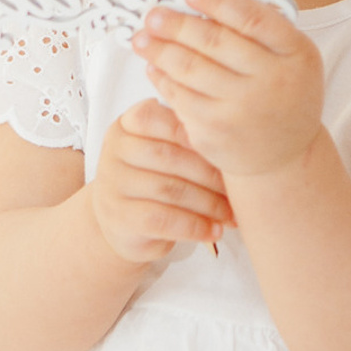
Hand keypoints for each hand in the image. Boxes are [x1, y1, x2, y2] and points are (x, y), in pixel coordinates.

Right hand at [88, 97, 234, 263]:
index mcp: (127, 125)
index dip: (194, 132)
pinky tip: (216, 231)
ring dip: (209, 204)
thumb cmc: (154, 177)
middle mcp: (115, 151)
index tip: (225, 148)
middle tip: (236, 188)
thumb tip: (234, 142)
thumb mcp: (164, 151)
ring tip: (231, 214)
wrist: (123, 222)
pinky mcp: (120, 218)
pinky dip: (196, 227)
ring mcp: (113, 186)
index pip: (159, 119)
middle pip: (169, 157)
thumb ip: (186, 137)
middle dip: (210, 174)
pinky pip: (164, 220)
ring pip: (170, 190)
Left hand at [131, 0, 323, 178]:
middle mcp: (272, 82)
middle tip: (154, 14)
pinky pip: (179, 97)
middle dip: (176, 24)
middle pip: (214, 42)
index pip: (252, 19)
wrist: (286, 157)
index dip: (217, 1)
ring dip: (160, 49)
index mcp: (296, 54)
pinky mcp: (214, 133)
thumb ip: (263, 27)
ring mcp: (241, 110)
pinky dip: (162, 79)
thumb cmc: (285, 95)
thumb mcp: (294, 57)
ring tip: (142, 37)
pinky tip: (153, 66)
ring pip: (190, 69)